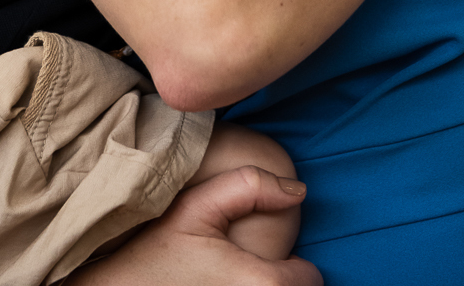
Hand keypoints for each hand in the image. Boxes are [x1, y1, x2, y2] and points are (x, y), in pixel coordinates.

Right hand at [66, 167, 321, 284]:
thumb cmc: (154, 252)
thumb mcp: (197, 205)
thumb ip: (249, 187)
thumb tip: (298, 190)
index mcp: (261, 283)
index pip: (308, 279)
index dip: (294, 263)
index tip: (271, 255)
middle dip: (280, 279)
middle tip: (247, 266)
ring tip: (231, 278)